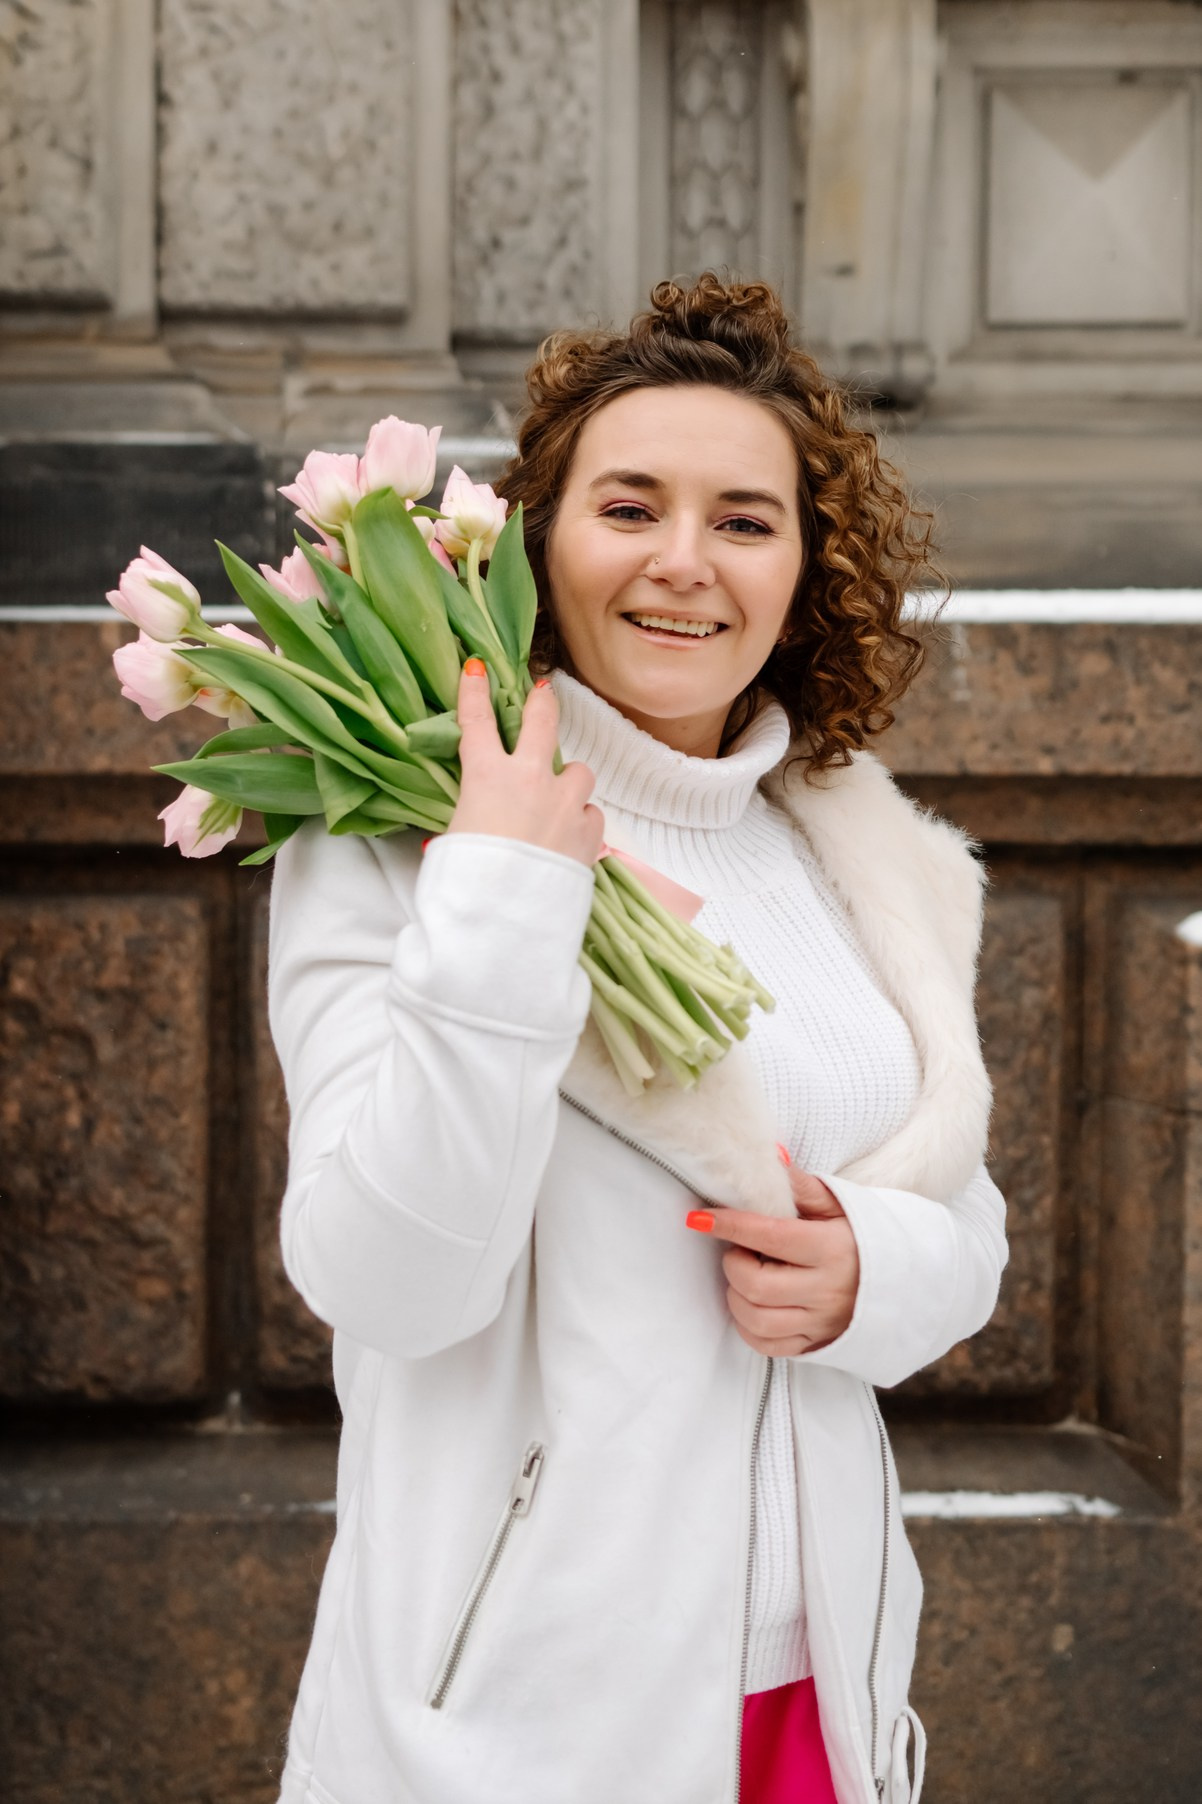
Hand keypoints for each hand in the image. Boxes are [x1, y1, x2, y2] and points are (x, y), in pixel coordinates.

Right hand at [446, 662, 604, 866]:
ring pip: (579, 772)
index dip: (474, 691)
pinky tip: (570, 840)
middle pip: (542, 723)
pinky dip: (581, 822)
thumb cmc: (466, 881)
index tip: (477, 669)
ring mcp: (564, 802)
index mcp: (486, 777)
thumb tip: (468, 825)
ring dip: (570, 783)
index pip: (477, 722)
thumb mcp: (454, 842)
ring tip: (559, 804)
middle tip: (544, 693)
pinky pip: (591, 814)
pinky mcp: (589, 830)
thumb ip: (469, 820)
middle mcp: (530, 779)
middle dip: (542, 703)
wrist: (504, 920)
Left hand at [688, 1166, 860, 1355]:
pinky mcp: (817, 1344)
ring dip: (737, 1296)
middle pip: (756, 1284)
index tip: (701, 1217)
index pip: (770, 1236)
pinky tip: (752, 1305)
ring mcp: (822, 1322)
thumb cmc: (865, 1237)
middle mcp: (827, 1290)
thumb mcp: (841, 1205)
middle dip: (733, 1263)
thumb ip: (801, 1186)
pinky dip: (748, 1327)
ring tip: (745, 1275)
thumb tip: (769, 1157)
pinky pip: (768, 1346)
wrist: (908, 1281)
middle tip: (738, 1249)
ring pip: (757, 1320)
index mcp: (832, 1249)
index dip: (730, 1225)